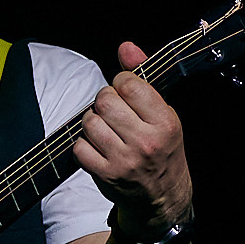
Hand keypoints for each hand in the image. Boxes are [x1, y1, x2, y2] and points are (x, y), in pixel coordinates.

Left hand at [73, 41, 193, 234]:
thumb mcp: (164, 113)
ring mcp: (124, 160)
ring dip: (92, 121)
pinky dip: (84, 144)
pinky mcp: (105, 175)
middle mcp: (146, 141)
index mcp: (165, 122)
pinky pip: (79, 146)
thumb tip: (125, 46)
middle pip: (105, 100)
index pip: (130, 84)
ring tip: (106, 128)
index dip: (121, 82)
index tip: (125, 91)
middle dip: (105, 99)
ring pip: (90, 121)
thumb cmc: (162, 149)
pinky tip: (98, 146)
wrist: (162, 197)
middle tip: (113, 111)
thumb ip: (143, 78)